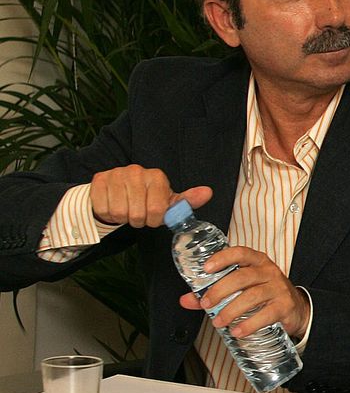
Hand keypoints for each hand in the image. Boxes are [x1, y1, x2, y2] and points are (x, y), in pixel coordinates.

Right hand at [89, 165, 210, 228]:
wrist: (117, 193)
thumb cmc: (147, 200)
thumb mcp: (168, 203)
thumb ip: (188, 201)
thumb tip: (208, 192)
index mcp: (157, 177)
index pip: (157, 211)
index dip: (154, 220)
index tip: (152, 216)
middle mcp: (137, 171)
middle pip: (138, 214)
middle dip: (138, 221)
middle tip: (137, 214)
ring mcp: (116, 173)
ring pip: (119, 213)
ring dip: (122, 218)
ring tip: (126, 210)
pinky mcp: (98, 179)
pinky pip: (103, 209)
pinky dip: (107, 214)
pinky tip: (112, 205)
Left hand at [177, 245, 309, 339]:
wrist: (296, 309)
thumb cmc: (264, 294)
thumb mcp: (242, 289)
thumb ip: (214, 293)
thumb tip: (186, 300)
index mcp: (257, 262)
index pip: (240, 253)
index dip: (222, 258)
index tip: (206, 268)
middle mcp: (269, 272)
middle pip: (242, 277)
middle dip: (220, 291)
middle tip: (206, 304)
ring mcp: (278, 288)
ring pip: (252, 296)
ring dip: (231, 310)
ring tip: (218, 322)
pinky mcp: (285, 306)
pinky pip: (266, 315)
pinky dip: (249, 324)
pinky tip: (237, 331)